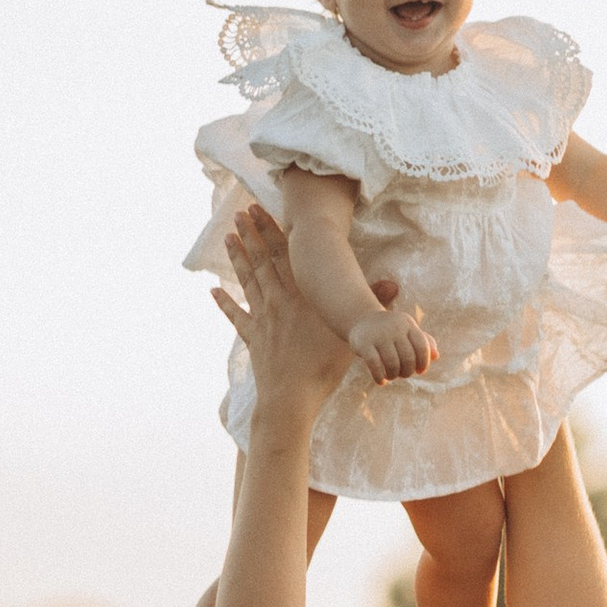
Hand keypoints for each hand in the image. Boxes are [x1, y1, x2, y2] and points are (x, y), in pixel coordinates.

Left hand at [211, 214, 362, 427]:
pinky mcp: (252, 338)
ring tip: (228, 237)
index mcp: (300, 296)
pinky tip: (212, 289)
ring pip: (247, 281)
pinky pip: (235, 315)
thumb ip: (370, 304)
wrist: (292, 397)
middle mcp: (277, 302)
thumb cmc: (323, 366)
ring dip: (237, 258)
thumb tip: (394, 285)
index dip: (271, 230)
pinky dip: (223, 302)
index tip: (259, 209)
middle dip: (251, 235)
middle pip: (262, 261)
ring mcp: (262, 319)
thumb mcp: (351, 334)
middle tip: (240, 213)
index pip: (284, 255)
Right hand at [347, 294, 439, 382]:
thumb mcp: (408, 332)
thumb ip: (425, 342)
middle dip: (408, 372)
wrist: (362, 321)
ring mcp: (379, 335)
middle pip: (408, 358)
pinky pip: (375, 365)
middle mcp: (394, 328)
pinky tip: (381, 381)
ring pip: (392, 363)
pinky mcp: (364, 344)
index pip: (422, 346)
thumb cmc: (392, 331)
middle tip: (403, 374)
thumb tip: (436, 356)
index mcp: (408, 324)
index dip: (424, 363)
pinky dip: (380, 377)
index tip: (420, 371)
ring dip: (394, 375)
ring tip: (392, 376)